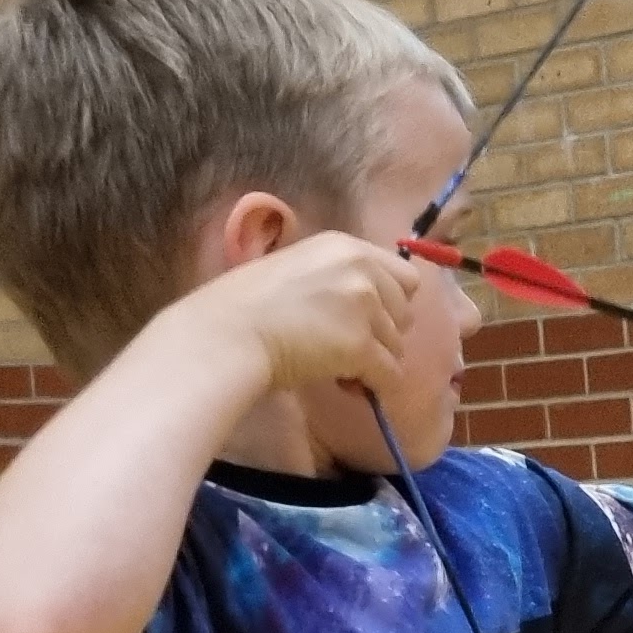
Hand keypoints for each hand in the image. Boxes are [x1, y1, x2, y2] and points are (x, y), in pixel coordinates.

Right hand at [170, 230, 428, 412]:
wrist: (226, 333)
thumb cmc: (244, 304)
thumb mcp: (296, 267)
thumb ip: (335, 278)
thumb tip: (361, 309)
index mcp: (346, 246)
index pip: (404, 275)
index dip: (389, 302)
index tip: (365, 319)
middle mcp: (363, 270)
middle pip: (405, 312)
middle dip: (383, 332)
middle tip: (349, 347)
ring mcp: (365, 307)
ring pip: (397, 346)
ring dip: (374, 361)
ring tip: (338, 368)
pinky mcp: (361, 345)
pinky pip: (391, 375)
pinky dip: (374, 386)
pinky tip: (348, 386)